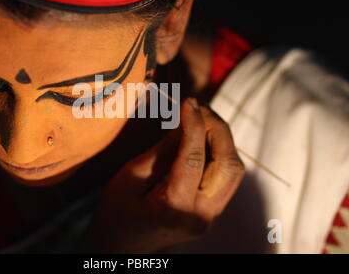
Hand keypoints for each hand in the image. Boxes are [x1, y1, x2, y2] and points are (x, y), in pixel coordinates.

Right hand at [77, 98, 244, 252]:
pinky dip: (219, 153)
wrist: (121, 247)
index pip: (193, 157)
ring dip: (222, 140)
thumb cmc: (115, 213)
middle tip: (198, 108)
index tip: (189, 101)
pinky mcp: (212, 214)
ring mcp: (210, 217)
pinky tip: (203, 139)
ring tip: (202, 120)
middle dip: (217, 129)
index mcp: (174, 207)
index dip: (194, 123)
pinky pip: (226, 177)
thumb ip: (159, 151)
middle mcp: (201, 215)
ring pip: (234, 171)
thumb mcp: (129, 178)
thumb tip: (184, 124)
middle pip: (227, 165)